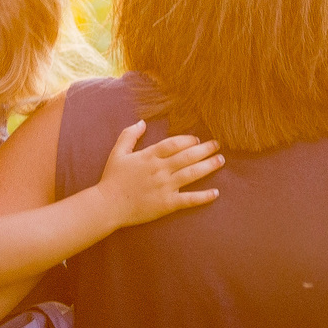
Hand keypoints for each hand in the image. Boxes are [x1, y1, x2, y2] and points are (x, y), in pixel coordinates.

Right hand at [95, 120, 222, 225]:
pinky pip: (189, 199)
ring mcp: (165, 187)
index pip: (174, 144)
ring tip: (220, 161)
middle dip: (205, 149)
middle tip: (218, 145)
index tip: (198, 139)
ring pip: (192, 174)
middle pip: (187, 156)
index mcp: (149, 156)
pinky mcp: (167, 204)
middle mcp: (160, 170)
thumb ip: (129, 135)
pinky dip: (204, 196)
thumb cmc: (112, 179)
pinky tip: (216, 193)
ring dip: (208, 166)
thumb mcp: (118, 152)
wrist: (107, 205)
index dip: (188, 140)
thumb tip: (142, 122)